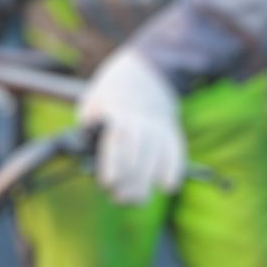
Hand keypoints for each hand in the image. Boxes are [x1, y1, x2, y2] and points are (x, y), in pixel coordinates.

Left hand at [77, 48, 185, 205]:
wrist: (143, 66)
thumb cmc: (108, 93)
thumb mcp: (91, 104)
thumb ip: (89, 128)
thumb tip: (89, 153)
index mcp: (118, 111)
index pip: (117, 139)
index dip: (114, 162)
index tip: (108, 183)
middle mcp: (141, 117)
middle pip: (139, 152)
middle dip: (130, 180)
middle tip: (121, 199)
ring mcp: (159, 122)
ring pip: (157, 154)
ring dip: (148, 180)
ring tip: (139, 201)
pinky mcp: (171, 126)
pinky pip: (177, 147)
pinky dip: (175, 167)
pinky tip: (170, 187)